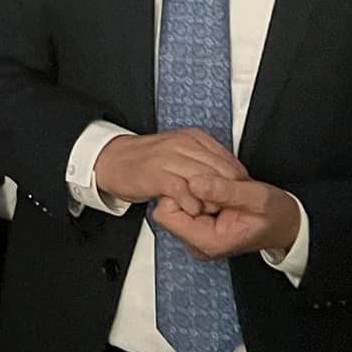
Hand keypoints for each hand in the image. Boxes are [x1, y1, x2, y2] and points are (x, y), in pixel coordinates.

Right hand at [94, 130, 246, 214]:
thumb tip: (230, 175)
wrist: (113, 160)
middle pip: (220, 171)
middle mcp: (183, 145)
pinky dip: (191, 203)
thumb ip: (203, 160)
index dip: (238, 182)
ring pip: (204, 180)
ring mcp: (169, 158)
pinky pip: (182, 190)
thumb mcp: (181, 152)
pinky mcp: (156, 174)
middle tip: (229, 209)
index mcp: (193, 138)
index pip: (229, 160)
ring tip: (213, 212)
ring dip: (212, 200)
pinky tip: (193, 211)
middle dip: (228, 193)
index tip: (238, 197)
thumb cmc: (147, 161)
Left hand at [153, 176, 300, 260]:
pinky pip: (184, 202)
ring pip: (175, 202)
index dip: (181, 192)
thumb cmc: (276, 216)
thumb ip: (225, 191)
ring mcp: (196, 234)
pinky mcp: (198, 224)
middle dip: (187, 190)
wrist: (288, 225)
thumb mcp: (257, 198)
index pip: (165, 213)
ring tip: (221, 190)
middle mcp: (197, 242)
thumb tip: (194, 182)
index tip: (205, 186)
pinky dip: (198, 192)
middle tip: (217, 189)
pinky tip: (218, 191)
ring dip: (194, 190)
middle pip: (167, 207)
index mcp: (208, 241)